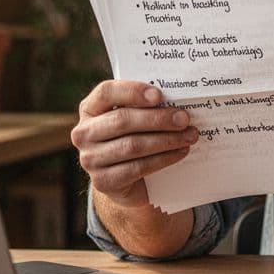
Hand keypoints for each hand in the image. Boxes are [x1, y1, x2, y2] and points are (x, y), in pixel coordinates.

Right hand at [71, 80, 199, 208]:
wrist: (127, 181)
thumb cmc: (134, 137)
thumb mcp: (134, 119)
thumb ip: (145, 107)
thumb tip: (178, 102)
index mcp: (90, 109)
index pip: (106, 92)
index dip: (132, 92)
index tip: (159, 96)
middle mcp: (84, 133)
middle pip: (122, 120)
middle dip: (158, 119)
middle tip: (184, 119)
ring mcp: (90, 159)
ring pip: (132, 145)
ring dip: (166, 140)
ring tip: (189, 136)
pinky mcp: (103, 181)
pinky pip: (137, 168)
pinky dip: (163, 159)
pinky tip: (180, 153)